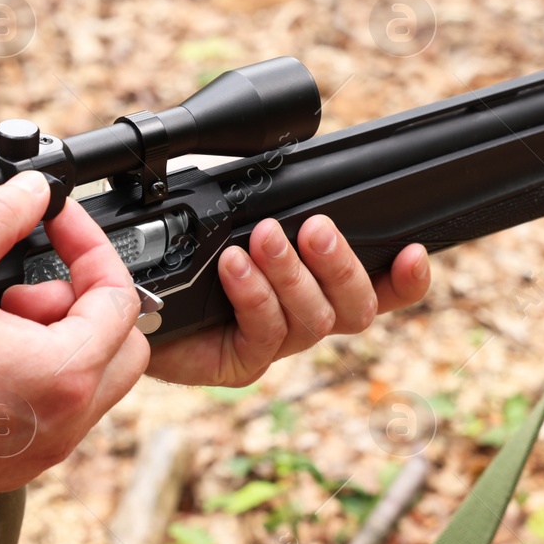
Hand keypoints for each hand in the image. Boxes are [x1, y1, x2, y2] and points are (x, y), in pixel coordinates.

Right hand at [0, 171, 148, 518]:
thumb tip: (28, 190)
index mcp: (64, 374)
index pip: (120, 297)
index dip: (90, 246)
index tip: (57, 226)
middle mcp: (69, 420)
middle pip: (121, 344)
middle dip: (81, 301)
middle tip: (22, 287)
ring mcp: (47, 449)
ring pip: (92, 379)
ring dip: (59, 338)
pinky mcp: (21, 466)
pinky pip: (60, 411)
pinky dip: (40, 375)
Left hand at [145, 216, 429, 386]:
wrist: (129, 299)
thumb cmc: (186, 257)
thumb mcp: (235, 221)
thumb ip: (276, 210)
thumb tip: (298, 178)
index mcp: (317, 286)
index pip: (380, 289)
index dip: (407, 279)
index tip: (413, 251)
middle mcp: (305, 318)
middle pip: (357, 308)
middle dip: (341, 264)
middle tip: (316, 228)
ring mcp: (276, 345)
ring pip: (313, 320)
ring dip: (290, 273)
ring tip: (262, 239)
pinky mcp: (243, 364)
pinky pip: (264, 333)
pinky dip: (253, 294)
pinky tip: (233, 266)